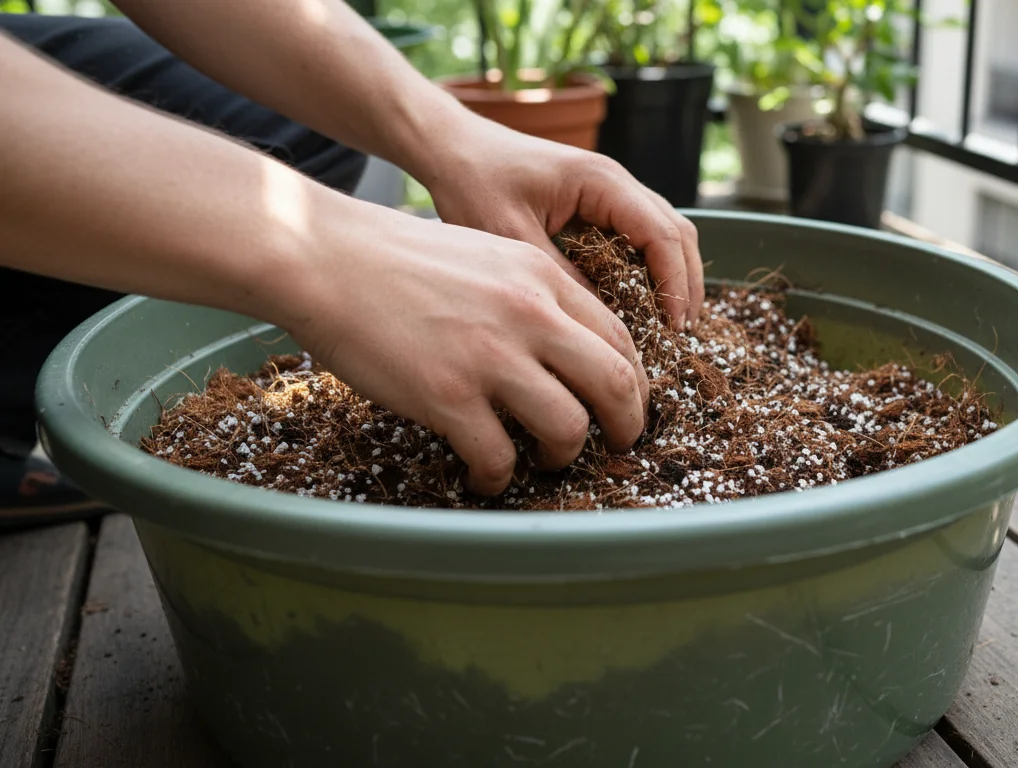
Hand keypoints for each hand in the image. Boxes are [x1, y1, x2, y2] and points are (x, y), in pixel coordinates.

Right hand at [289, 209, 649, 495]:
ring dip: (566, 454)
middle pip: (615, 383)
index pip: (620, 336)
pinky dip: (499, 476)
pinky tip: (485, 474)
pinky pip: (498, 456)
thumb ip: (532, 295)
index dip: (634, 381)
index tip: (626, 404)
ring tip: (546, 461)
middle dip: (627, 425)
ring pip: (568, 427)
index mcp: (542, 278)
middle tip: (616, 444)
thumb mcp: (487, 256)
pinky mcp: (447, 395)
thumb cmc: (397, 258)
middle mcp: (529, 315)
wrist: (324, 256)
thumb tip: (564, 348)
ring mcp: (490, 357)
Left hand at [412, 109, 704, 329]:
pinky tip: (642, 299)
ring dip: (674, 273)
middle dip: (686, 281)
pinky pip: (641, 232)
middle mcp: (616, 180)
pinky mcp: (598, 200)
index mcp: (601, 181)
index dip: (675, 282)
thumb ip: (560, 276)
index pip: (662, 234)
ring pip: (666, 230)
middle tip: (682, 331)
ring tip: (671, 321)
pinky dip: (652, 265)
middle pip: (677, 231)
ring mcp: (610, 188)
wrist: (451, 147)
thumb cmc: (474, 183)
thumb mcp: (512, 237)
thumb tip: (602, 322)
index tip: (674, 326)